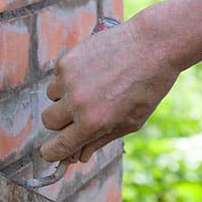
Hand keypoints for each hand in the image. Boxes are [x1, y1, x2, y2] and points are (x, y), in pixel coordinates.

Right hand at [40, 9, 178, 161]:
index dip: (51, 152)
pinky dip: (70, 76)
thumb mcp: (131, 122)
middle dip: (60, 123)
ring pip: (51, 97)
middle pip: (48, 122)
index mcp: (93, 124)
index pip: (57, 147)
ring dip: (65, 97)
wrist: (153, 45)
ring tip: (92, 86)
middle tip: (78, 115)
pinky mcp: (67, 59)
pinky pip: (58, 75)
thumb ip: (101, 140)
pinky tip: (93, 70)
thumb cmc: (148, 87)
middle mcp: (77, 103)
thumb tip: (80, 157)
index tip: (51, 151)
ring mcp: (69, 79)